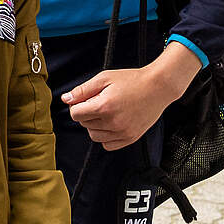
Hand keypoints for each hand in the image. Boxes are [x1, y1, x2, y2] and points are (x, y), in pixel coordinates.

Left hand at [63, 43, 200, 150]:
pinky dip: (106, 136)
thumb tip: (65, 99)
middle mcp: (112, 123)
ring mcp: (122, 133)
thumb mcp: (104, 78)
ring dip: (95, 125)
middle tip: (102, 101)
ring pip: (94, 136)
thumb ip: (82, 90)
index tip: (87, 99)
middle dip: (88, 113)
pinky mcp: (130, 138)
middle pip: (84, 124)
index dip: (78, 105)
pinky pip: (107, 145)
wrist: (157, 87)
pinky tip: (113, 122)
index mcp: (104, 107)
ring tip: (107, 112)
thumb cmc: (131, 80)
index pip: (76, 114)